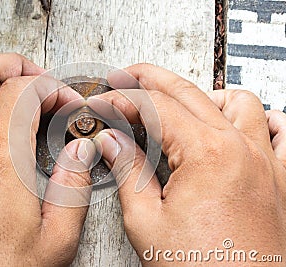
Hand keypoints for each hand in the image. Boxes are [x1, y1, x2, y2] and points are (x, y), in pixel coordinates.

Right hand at [89, 64, 285, 265]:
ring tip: (177, 104)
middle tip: (125, 79)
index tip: (103, 102)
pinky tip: (236, 124)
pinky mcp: (279, 178)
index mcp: (206, 154)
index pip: (154, 107)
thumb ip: (128, 171)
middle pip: (188, 91)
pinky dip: (256, 118)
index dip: (121, 99)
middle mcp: (241, 148)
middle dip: (150, 80)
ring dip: (202, 95)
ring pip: (237, 101)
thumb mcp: (147, 221)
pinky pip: (279, 130)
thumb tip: (112, 141)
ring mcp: (266, 160)